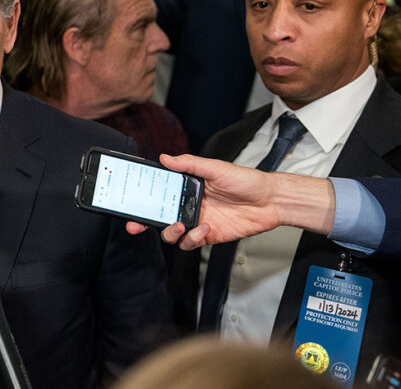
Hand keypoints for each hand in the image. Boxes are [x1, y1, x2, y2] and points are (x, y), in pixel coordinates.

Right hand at [124, 154, 283, 249]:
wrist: (270, 201)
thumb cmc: (246, 181)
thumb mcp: (215, 167)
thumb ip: (189, 164)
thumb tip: (166, 158)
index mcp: (187, 187)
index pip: (159, 193)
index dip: (143, 198)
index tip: (130, 201)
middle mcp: (188, 205)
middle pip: (158, 216)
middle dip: (143, 222)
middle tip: (135, 225)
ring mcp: (197, 222)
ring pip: (171, 233)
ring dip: (171, 231)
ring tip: (181, 224)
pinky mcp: (208, 236)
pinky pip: (191, 243)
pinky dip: (193, 238)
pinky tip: (204, 228)